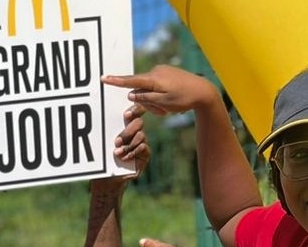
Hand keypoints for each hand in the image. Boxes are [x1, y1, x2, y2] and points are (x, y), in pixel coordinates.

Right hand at [103, 65, 220, 116]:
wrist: (204, 92)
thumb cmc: (184, 99)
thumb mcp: (163, 103)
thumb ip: (145, 99)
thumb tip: (130, 95)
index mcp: (154, 79)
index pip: (130, 81)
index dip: (116, 81)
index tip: (103, 78)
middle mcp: (156, 72)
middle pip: (140, 90)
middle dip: (147, 103)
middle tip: (162, 112)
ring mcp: (162, 72)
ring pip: (148, 90)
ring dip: (154, 101)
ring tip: (168, 109)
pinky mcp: (167, 74)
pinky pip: (156, 87)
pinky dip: (159, 97)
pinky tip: (171, 102)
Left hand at [110, 104, 149, 177]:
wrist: (108, 178)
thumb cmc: (104, 159)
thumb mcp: (103, 144)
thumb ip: (107, 133)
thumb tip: (104, 121)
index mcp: (125, 125)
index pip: (134, 111)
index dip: (134, 110)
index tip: (125, 115)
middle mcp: (136, 132)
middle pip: (138, 122)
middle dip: (128, 131)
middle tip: (116, 141)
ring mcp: (142, 142)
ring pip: (141, 135)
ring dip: (128, 144)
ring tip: (117, 152)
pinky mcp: (145, 154)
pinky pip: (143, 148)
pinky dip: (132, 152)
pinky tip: (124, 158)